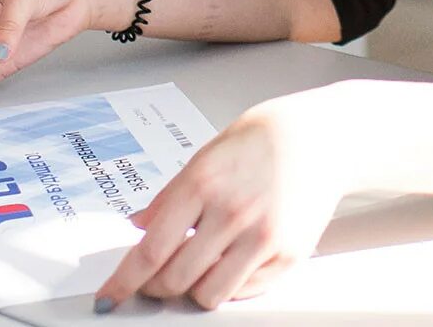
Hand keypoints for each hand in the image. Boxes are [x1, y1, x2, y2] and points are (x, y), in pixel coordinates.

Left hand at [97, 92, 350, 310]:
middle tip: (153, 280)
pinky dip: (229, 285)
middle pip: (175, 279)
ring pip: (210, 294)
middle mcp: (232, 213)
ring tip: (195, 270)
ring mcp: (263, 236)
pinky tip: (228, 262)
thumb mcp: (206, 155)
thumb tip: (140, 228)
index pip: (150, 250)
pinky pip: (245, 290)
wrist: (323, 136)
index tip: (108, 297)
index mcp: (203, 184)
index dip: (123, 281)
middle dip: (155, 287)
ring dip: (193, 289)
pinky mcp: (289, 253)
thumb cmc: (265, 138)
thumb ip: (170, 196)